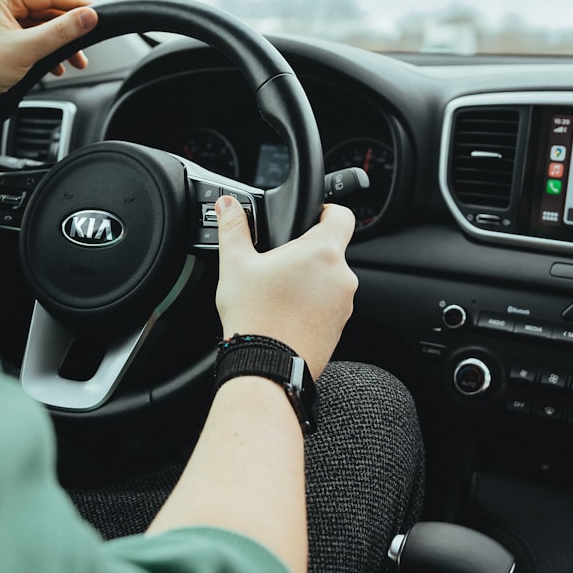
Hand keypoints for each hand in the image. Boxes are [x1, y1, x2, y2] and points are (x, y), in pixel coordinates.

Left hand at [0, 0, 97, 117]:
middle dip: (67, 31)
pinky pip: (29, 39)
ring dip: (58, 45)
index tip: (98, 13)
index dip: (75, 4)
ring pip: (39, 27)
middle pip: (45, 11)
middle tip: (88, 45)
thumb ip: (61, 32)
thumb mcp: (26, 49)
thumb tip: (89, 17)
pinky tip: (54, 67)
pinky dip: (44, 52)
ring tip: (75, 62)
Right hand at [213, 196, 357, 376]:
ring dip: (309, 281)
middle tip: (277, 264)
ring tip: (277, 292)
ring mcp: (344, 305)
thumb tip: (227, 205)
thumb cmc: (253, 316)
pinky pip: (328, 306)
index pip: (341, 215)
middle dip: (306, 253)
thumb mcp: (235, 264)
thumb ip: (233, 228)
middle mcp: (341, 277)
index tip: (309, 217)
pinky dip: (311, 306)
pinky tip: (284, 313)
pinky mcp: (339, 328)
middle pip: (331, 250)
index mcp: (322, 252)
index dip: (326, 211)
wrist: (265, 367)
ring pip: (329, 280)